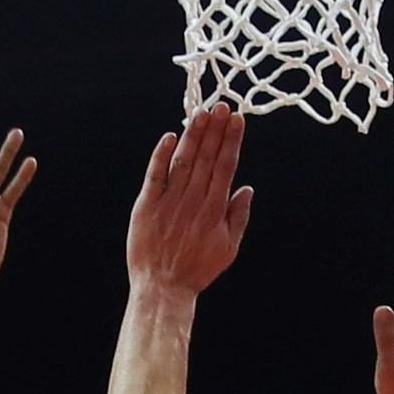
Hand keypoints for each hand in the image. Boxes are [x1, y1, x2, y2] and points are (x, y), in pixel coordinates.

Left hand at [125, 103, 254, 295]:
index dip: (231, 140)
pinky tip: (171, 136)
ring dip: (194, 135)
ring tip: (202, 114)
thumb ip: (239, 216)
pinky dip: (162, 154)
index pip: (226, 165)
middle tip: (222, 106)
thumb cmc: (197, 270)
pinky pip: (155, 174)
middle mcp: (193, 201)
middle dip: (215, 129)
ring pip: (183, 161)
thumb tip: (247, 188)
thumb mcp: (228, 248)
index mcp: (214, 209)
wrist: (162, 287)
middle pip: (207, 157)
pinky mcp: (146, 205)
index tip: (236, 120)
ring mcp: (169, 201)